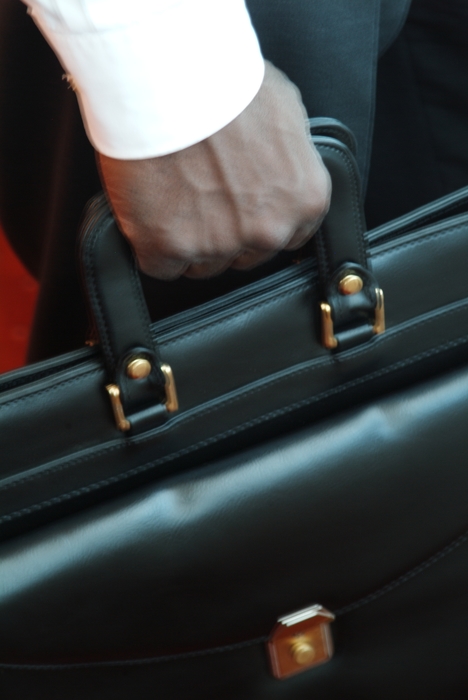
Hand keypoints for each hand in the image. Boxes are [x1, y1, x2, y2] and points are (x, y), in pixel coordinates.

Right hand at [97, 61, 330, 279]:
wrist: (166, 75)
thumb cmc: (223, 80)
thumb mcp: (285, 110)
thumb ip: (289, 155)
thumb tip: (278, 164)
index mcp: (303, 200)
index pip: (287, 239)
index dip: (257, 223)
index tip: (239, 212)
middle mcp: (267, 230)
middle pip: (244, 255)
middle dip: (224, 232)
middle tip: (201, 195)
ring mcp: (219, 244)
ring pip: (203, 264)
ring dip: (188, 240)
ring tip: (174, 196)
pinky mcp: (170, 248)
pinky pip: (161, 267)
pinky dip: (151, 246)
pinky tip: (150, 214)